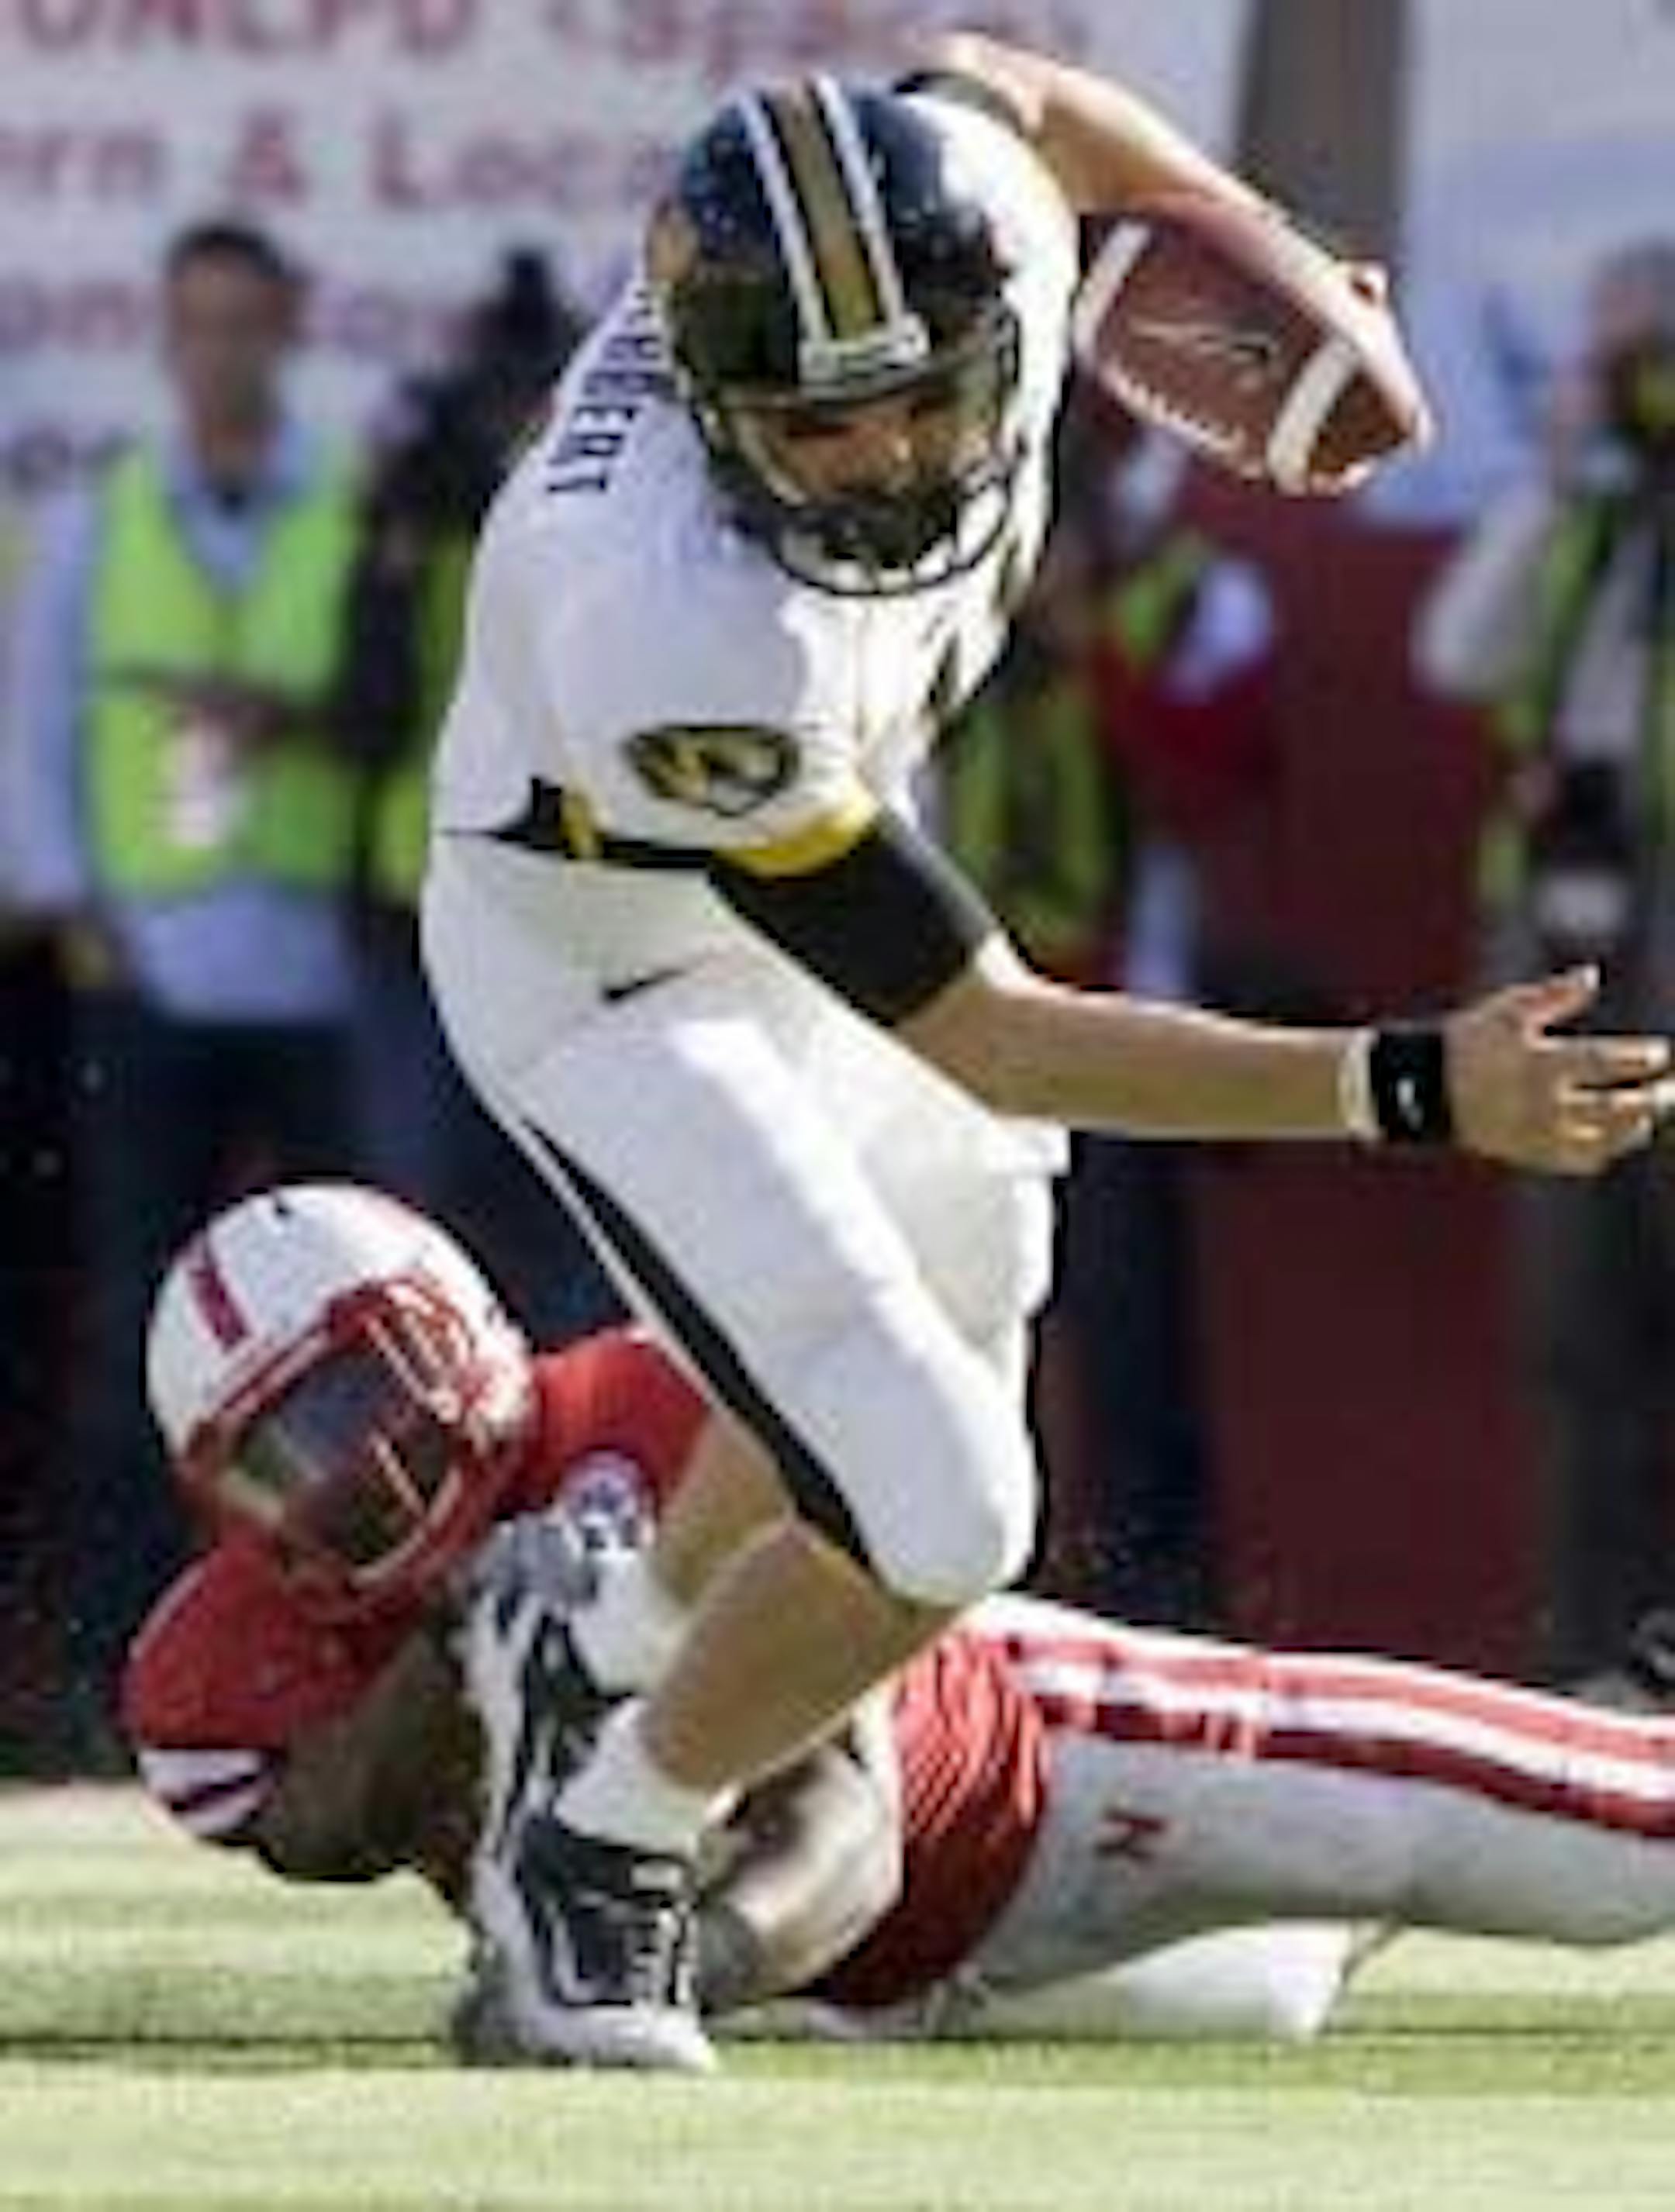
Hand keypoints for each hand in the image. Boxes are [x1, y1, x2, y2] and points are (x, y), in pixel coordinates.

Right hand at [1445, 966, 1671, 1175]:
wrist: (1424, 1090)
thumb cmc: (1469, 1042)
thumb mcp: (1507, 1010)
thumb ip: (1553, 994)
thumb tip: (1592, 975)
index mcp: (1539, 1064)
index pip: (1604, 1063)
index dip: (1639, 1059)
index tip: (1660, 1053)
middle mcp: (1543, 1105)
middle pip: (1614, 1109)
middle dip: (1650, 1100)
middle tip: (1670, 1090)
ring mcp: (1537, 1135)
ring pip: (1601, 1141)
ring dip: (1633, 1128)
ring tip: (1649, 1114)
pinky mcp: (1529, 1154)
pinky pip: (1578, 1161)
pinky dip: (1605, 1150)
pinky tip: (1619, 1135)